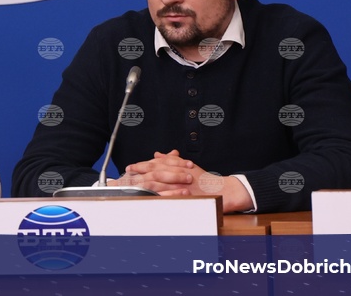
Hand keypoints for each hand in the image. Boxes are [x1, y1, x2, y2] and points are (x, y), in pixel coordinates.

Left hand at [123, 150, 254, 212]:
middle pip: (155, 171)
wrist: (224, 190)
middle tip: (126, 175)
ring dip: (144, 183)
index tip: (129, 167)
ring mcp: (182, 185)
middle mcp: (179, 173)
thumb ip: (170, 161)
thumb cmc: (204, 180)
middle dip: (139, 173)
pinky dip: (158, 195)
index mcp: (178, 166)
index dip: (141, 165)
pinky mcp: (186, 195)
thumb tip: (157, 154)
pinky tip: (147, 196)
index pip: (156, 164)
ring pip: (160, 183)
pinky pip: (169, 195)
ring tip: (132, 185)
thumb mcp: (186, 167)